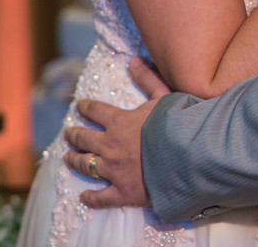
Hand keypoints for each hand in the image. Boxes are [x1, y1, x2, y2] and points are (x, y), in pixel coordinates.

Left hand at [63, 57, 170, 207]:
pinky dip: (91, 198)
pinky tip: (83, 197)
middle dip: (73, 135)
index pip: (95, 111)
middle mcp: (110, 145)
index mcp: (119, 121)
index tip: (79, 106)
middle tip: (68, 134)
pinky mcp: (122, 192)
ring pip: (86, 165)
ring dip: (75, 160)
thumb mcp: (164, 95)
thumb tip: (133, 59)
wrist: (189, 157)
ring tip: (68, 158)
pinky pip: (102, 197)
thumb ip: (148, 78)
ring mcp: (114, 170)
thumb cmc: (178, 124)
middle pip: (84, 138)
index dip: (85, 107)